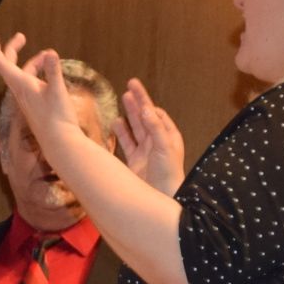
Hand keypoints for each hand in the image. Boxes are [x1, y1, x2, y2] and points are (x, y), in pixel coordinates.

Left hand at [0, 32, 79, 144]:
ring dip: (34, 62)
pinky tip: (49, 74)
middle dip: (14, 49)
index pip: (2, 65)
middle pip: (10, 66)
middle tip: (21, 36)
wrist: (59, 142)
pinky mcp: (34, 105)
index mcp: (22, 86)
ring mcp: (27, 99)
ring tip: (47, 55)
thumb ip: (53, 71)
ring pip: (24, 74)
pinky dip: (38, 73)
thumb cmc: (58, 118)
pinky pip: (31, 84)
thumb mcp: (57, 91)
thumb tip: (50, 52)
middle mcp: (20, 91)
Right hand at [116, 77, 185, 194]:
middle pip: (145, 117)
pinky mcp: (134, 162)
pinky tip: (115, 123)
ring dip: (129, 114)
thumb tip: (147, 108)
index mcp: (168, 136)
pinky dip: (120, 133)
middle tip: (129, 85)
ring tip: (122, 98)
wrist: (162, 197)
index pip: (156, 114)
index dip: (146, 101)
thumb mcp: (164, 147)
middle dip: (137, 102)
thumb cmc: (168, 173)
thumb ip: (155, 128)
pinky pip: (126, 143)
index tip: (136, 89)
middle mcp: (156, 141)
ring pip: (135, 128)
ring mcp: (144, 151)